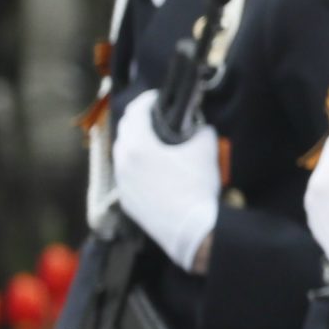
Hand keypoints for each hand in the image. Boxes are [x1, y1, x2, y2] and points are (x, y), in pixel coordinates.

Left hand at [113, 93, 222, 269]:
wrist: (192, 230)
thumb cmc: (197, 186)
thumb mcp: (206, 148)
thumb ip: (200, 128)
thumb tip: (197, 125)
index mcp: (138, 143)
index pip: (136, 110)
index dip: (149, 100)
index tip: (159, 99)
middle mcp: (123, 161)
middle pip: (125, 130)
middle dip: (139, 121)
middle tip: (158, 120)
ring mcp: (122, 183)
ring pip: (124, 155)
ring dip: (136, 146)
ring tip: (156, 147)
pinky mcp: (127, 201)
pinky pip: (127, 177)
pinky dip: (137, 169)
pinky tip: (155, 174)